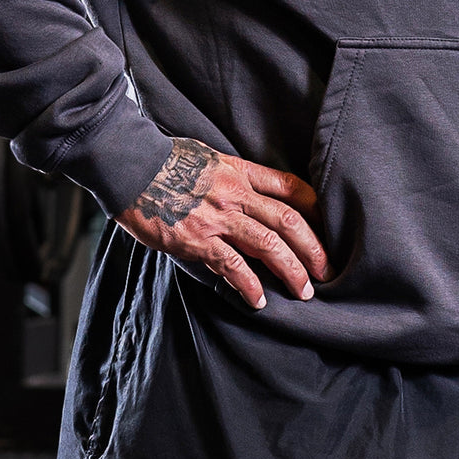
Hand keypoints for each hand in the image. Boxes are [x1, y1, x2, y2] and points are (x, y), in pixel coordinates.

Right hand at [115, 137, 330, 309]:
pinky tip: (258, 301)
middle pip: (289, 220)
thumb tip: (247, 192)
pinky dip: (249, 285)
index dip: (315, 207)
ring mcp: (218, 217)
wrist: (130, 165)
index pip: (290, 186)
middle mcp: (236, 193)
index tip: (328, 226)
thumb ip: (231, 176)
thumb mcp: (208, 157)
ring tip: (304, 291)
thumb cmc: (164, 160)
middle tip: (327, 270)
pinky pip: (232, 265)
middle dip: (314, 248)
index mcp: (240, 171)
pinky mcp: (197, 239)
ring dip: (291, 270)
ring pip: (269, 244)